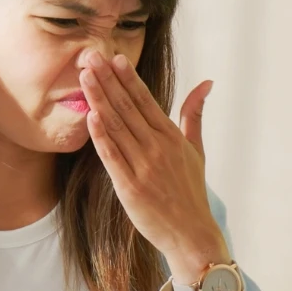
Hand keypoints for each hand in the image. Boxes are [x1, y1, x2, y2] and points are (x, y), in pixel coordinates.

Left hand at [77, 48, 225, 274]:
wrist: (191, 234)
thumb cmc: (190, 191)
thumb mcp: (196, 149)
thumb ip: (194, 114)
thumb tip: (206, 82)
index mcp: (172, 136)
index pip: (146, 100)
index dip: (128, 78)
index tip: (114, 58)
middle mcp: (158, 147)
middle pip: (128, 107)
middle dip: (108, 80)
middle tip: (90, 56)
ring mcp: (144, 167)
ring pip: (117, 126)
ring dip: (100, 99)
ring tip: (85, 76)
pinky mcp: (130, 187)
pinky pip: (112, 156)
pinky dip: (101, 136)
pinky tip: (91, 116)